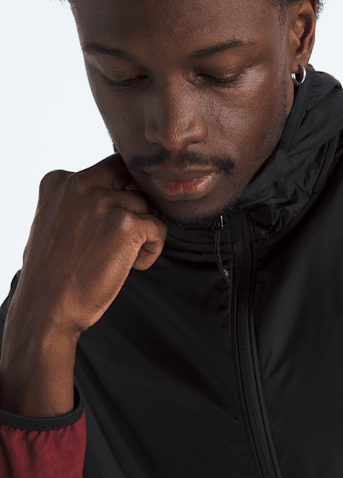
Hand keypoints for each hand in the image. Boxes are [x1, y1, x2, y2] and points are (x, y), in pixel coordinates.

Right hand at [14, 152, 167, 336]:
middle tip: (124, 239)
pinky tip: (132, 266)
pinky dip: (152, 250)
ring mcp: (104, 202)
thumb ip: (80, 202)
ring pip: (146, 207)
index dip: (121, 196)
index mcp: (60, 180)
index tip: (112, 224)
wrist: (47, 308)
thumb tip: (117, 193)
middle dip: (137, 208)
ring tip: (120, 258)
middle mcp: (80, 184)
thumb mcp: (55, 222)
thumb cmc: (53, 273)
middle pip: (131, 183)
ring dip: (142, 234)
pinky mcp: (126, 224)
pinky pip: (159, 228)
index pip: (110, 170)